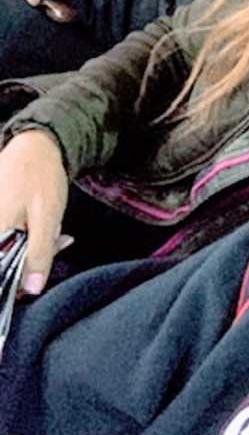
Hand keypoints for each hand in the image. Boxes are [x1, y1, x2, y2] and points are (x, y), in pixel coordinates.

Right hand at [0, 129, 69, 294]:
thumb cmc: (41, 176)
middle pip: (4, 266)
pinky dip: (27, 239)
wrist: (35, 145)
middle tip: (57, 243)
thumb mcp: (47, 216)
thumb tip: (32, 289)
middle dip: (30, 264)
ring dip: (31, 250)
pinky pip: (8, 239)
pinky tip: (47, 227)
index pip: (1, 275)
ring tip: (53, 231)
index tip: (35, 283)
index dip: (14, 286)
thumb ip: (39, 252)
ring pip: (8, 254)